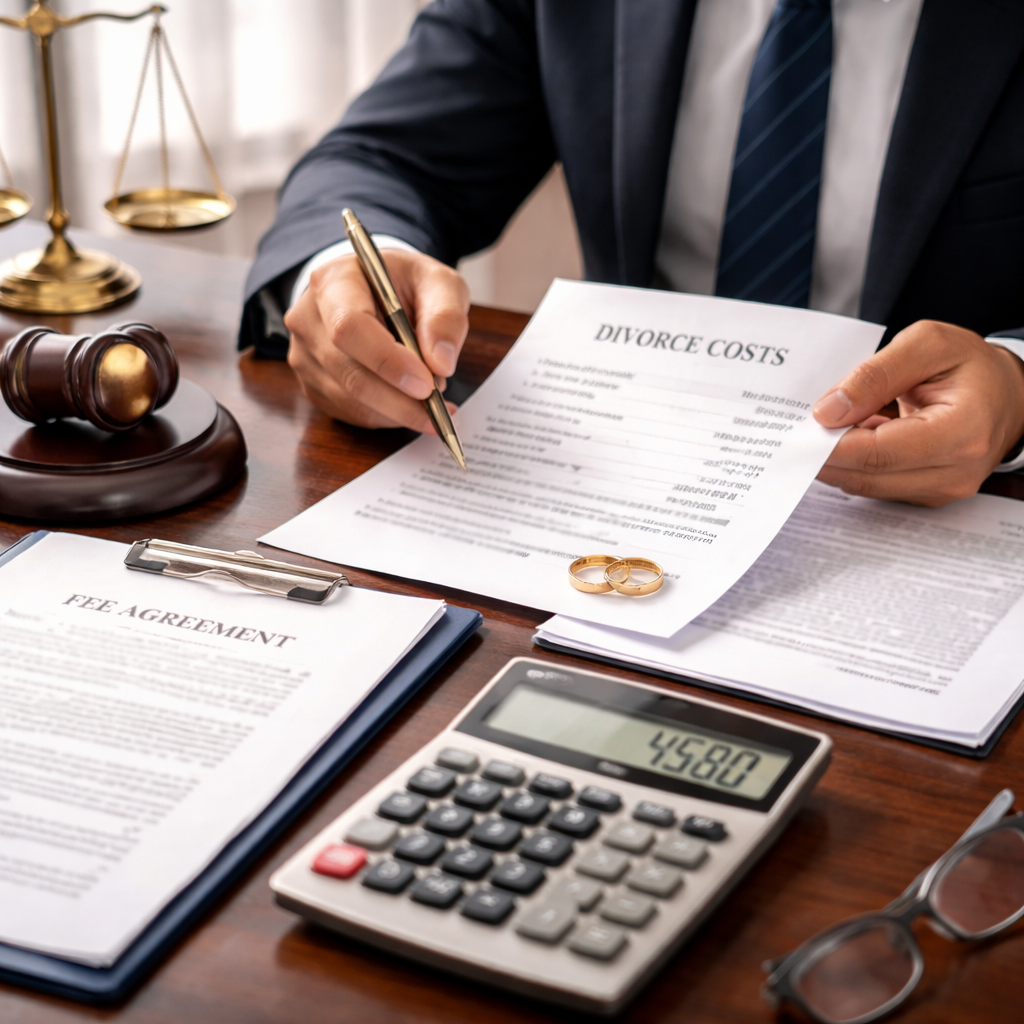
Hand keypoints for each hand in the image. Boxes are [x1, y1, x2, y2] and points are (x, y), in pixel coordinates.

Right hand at [283, 249, 469, 430]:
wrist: (373, 290)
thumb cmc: (403, 283)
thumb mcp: (437, 282)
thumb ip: (445, 316)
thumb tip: (441, 363)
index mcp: (333, 281)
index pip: (349, 327)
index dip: (388, 361)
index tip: (427, 384)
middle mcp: (308, 319)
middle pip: (351, 374)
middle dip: (401, 400)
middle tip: (440, 405)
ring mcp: (304, 355)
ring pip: (352, 401)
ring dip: (398, 411)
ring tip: (432, 401)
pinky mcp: (312, 384)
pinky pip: (351, 413)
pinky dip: (387, 416)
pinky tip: (409, 403)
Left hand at [813, 320, 1023, 505]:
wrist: (1008, 391)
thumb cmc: (969, 364)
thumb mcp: (925, 345)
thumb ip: (874, 375)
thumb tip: (828, 411)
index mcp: (962, 430)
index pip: (879, 452)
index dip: (831, 446)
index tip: (797, 433)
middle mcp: (956, 470)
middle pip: (868, 475)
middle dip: (824, 456)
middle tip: (793, 436)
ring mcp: (944, 488)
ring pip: (868, 485)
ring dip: (836, 462)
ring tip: (816, 433)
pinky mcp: (929, 494)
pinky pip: (877, 485)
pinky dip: (854, 465)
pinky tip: (844, 440)